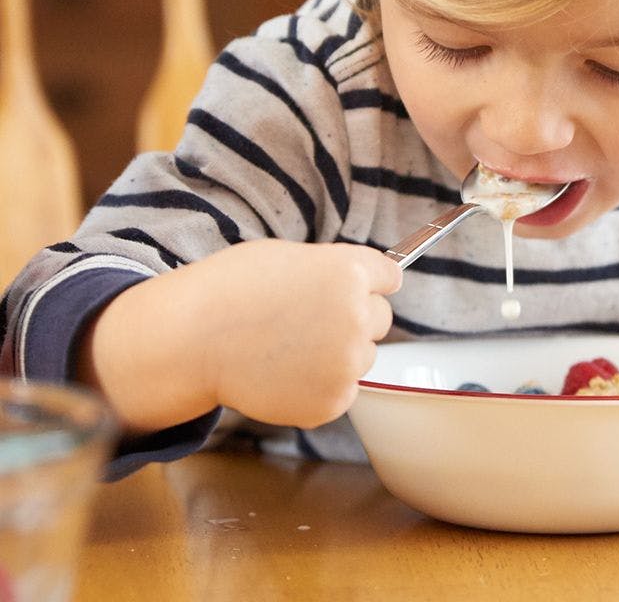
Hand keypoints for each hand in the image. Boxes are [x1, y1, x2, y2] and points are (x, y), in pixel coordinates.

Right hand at [91, 240, 400, 431]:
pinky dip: (319, 387)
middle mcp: (358, 316)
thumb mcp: (286, 257)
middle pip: (380, 318)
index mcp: (350, 272)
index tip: (355, 288)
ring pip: (362, 356)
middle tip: (306, 322)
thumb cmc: (228, 291)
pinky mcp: (334, 400)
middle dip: (354, 319)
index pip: (390, 276)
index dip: (369, 282)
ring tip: (287, 348)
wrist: (189, 343)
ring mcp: (348, 362)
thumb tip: (361, 279)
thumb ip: (332, 268)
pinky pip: (342, 390)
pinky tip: (282, 374)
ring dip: (338, 354)